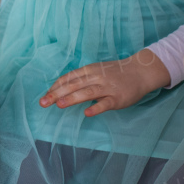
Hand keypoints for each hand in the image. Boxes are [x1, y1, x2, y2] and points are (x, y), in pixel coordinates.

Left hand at [39, 50, 171, 116]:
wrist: (140, 71)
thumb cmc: (114, 73)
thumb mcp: (96, 71)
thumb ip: (81, 79)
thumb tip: (61, 89)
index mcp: (89, 70)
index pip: (68, 78)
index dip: (55, 87)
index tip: (45, 96)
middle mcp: (96, 77)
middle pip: (73, 85)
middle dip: (56, 93)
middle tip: (43, 103)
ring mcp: (107, 88)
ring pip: (87, 93)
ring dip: (72, 98)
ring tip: (59, 104)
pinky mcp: (117, 98)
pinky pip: (105, 103)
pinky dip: (96, 108)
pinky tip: (87, 113)